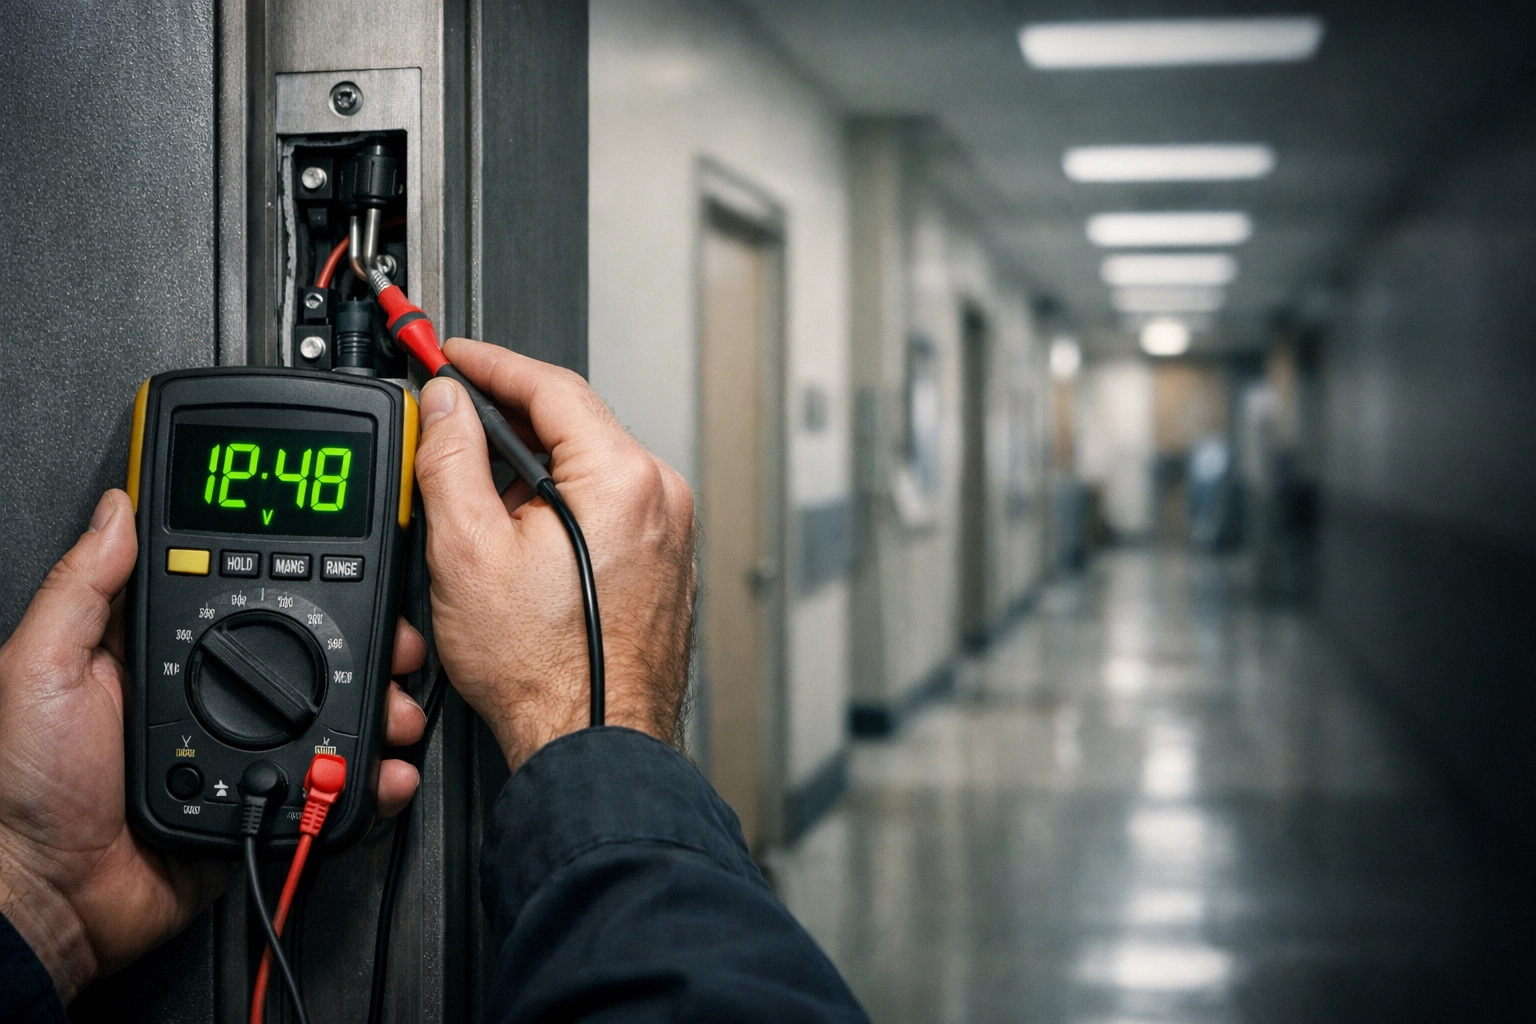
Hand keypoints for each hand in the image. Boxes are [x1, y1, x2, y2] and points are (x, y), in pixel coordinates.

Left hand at [0, 490, 428, 1000]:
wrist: (52, 898)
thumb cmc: (28, 789)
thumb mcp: (40, 668)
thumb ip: (83, 588)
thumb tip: (117, 509)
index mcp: (169, 653)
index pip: (245, 593)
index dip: (302, 574)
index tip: (348, 562)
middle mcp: (217, 694)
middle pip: (313, 653)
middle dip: (368, 644)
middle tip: (393, 644)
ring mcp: (248, 749)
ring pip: (336, 715)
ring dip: (380, 707)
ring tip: (395, 709)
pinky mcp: (269, 801)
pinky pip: (332, 784)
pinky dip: (368, 777)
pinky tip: (384, 766)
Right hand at [413, 338, 696, 768]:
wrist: (592, 741)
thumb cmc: (544, 669)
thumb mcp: (467, 551)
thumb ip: (451, 459)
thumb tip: (448, 405)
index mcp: (622, 477)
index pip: (551, 385)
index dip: (491, 363)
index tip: (454, 356)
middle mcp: (660, 497)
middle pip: (574, 424)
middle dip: (506, 420)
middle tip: (452, 424)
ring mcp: (669, 533)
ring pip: (588, 469)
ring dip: (530, 469)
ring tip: (477, 500)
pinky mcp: (664, 564)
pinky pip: (607, 508)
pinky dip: (561, 506)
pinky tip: (521, 539)